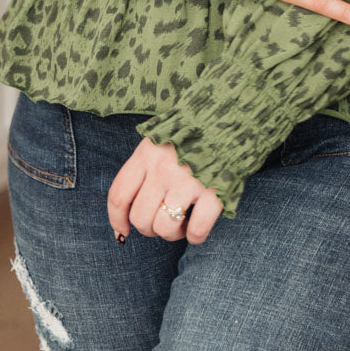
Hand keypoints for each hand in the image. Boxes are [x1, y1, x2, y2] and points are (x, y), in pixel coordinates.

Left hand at [107, 135, 222, 244]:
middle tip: (162, 221)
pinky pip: (197, 230)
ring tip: (182, 221)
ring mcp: (188, 181)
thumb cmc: (194, 131)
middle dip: (149, 228)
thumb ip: (145, 165)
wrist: (233, 115)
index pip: (119, 196)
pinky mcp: (214, 191)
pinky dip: (196, 235)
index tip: (123, 232)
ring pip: (165, 228)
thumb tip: (129, 205)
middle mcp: (163, 168)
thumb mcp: (162, 138)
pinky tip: (198, 227)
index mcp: (147, 154)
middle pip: (140, 218)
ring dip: (173, 233)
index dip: (117, 220)